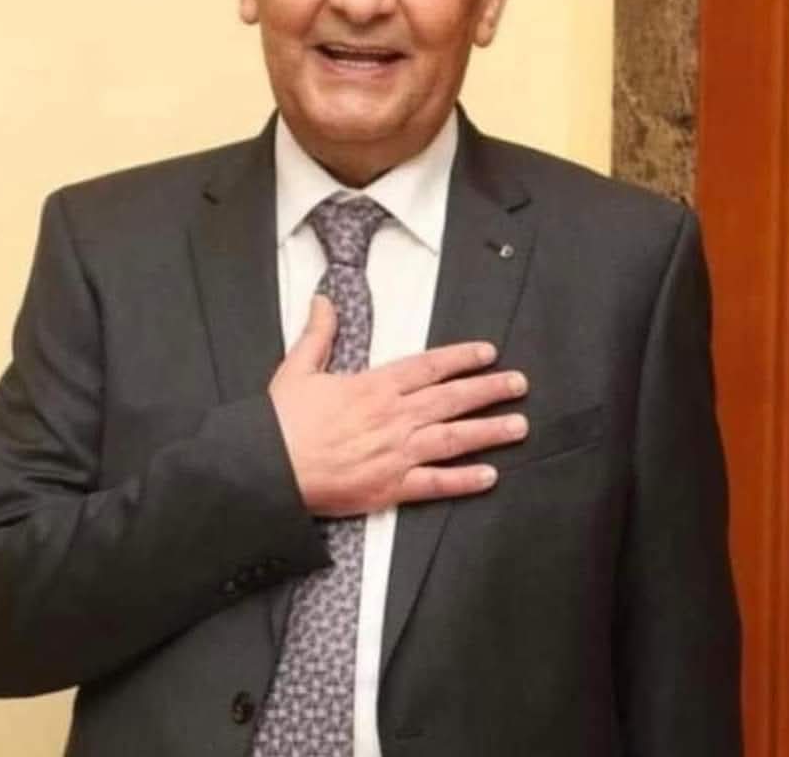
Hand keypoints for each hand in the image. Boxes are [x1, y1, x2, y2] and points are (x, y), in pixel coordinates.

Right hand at [269, 295, 528, 516]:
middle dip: (489, 390)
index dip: (461, 358)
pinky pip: (435, 483)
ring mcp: (396, 453)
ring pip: (453, 438)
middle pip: (451, 399)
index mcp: (374, 387)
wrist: (269, 469)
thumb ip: (318, 335)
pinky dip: (464, 481)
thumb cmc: (281, 423)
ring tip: (519, 425)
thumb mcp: (297, 369)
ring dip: (489, 431)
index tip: (487, 353)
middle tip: (519, 384)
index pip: (429, 367)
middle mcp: (393, 417)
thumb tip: (322, 300)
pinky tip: (489, 476)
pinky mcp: (390, 487)